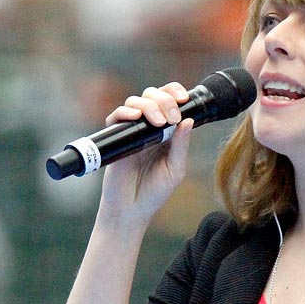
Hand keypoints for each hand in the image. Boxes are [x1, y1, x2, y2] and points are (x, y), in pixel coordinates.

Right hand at [96, 82, 194, 233]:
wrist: (131, 210)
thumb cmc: (153, 193)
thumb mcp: (175, 169)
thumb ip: (181, 146)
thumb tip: (188, 121)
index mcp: (166, 132)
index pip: (169, 102)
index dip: (175, 93)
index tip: (183, 99)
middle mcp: (148, 128)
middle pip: (152, 96)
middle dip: (164, 99)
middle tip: (171, 117)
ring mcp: (131, 132)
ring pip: (136, 102)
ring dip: (149, 105)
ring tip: (159, 122)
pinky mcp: (116, 139)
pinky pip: (116, 117)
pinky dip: (125, 112)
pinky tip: (137, 118)